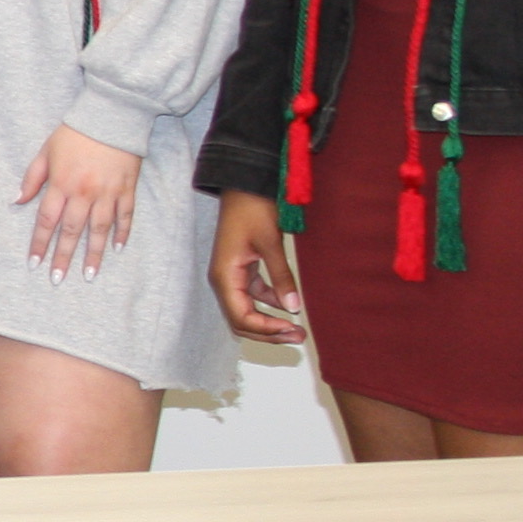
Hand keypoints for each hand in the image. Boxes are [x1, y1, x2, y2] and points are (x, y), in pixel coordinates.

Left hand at [17, 124, 141, 279]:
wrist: (111, 115)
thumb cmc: (74, 132)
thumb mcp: (46, 150)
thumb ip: (32, 178)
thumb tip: (17, 200)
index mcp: (61, 183)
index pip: (47, 220)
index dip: (40, 243)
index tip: (35, 263)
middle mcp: (84, 192)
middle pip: (71, 231)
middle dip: (64, 257)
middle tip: (58, 279)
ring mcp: (108, 192)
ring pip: (100, 229)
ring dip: (94, 253)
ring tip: (90, 274)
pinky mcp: (127, 188)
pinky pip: (125, 215)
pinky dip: (122, 232)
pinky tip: (117, 248)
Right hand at [209, 192, 304, 343]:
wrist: (244, 184)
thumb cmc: (253, 209)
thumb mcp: (270, 243)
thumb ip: (281, 277)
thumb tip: (294, 308)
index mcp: (225, 276)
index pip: (241, 317)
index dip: (266, 329)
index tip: (292, 329)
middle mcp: (224, 280)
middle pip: (241, 321)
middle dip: (268, 333)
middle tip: (298, 338)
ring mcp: (231, 275)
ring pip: (246, 311)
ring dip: (269, 322)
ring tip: (296, 328)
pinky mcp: (241, 269)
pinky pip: (252, 296)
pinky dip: (269, 304)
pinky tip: (289, 305)